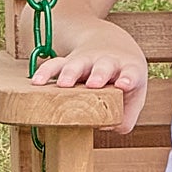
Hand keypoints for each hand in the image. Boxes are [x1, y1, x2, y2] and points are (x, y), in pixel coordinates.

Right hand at [30, 35, 149, 132]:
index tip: (124, 84)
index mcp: (128, 69)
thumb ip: (126, 117)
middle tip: (94, 84)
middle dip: (98, 75)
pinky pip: (55, 64)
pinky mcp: (68, 62)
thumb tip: (105, 127)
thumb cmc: (123, 77)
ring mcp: (86, 61)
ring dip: (70, 73)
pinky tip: (36, 82)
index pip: (130, 73)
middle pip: (103, 67)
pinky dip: (46, 72)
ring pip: (77, 64)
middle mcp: (107, 62)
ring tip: (64, 84)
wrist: (112, 44)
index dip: (128, 79)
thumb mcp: (134, 95)